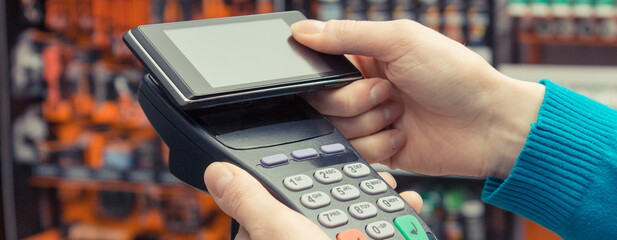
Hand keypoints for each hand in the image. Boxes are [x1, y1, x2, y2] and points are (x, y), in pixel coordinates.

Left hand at [204, 162, 422, 239]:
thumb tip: (215, 173)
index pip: (275, 201)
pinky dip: (390, 223)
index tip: (317, 159)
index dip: (297, 177)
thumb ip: (247, 201)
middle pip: (320, 208)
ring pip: (350, 221)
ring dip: (374, 202)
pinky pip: (371, 235)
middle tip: (365, 171)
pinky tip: (403, 210)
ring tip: (390, 187)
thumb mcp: (277, 232)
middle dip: (346, 188)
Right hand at [292, 20, 544, 177]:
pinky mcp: (378, 149)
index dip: (325, 76)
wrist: (487, 124)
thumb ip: (348, 35)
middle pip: (323, 101)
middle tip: (388, 93)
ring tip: (401, 114)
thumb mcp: (401, 41)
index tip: (349, 76)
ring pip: (336, 128)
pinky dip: (379, 145)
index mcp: (366, 57)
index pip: (320, 66)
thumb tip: (302, 30)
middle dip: (355, 100)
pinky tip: (403, 135)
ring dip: (370, 123)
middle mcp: (363, 88)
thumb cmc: (454, 75)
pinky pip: (355, 152)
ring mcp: (370, 120)